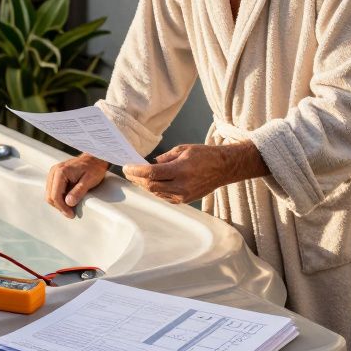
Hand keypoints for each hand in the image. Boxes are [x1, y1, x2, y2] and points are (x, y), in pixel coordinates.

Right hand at [45, 154, 109, 218]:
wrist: (95, 159)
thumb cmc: (94, 168)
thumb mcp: (89, 180)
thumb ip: (78, 191)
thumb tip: (69, 202)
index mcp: (61, 172)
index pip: (55, 195)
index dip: (62, 207)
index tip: (70, 214)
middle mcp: (54, 171)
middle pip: (49, 196)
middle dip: (59, 206)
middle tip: (70, 213)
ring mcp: (53, 173)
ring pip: (50, 194)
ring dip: (59, 203)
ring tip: (70, 207)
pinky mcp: (55, 176)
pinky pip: (53, 191)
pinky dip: (59, 198)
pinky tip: (69, 199)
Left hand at [122, 142, 267, 204]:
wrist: (224, 168)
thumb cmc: (205, 155)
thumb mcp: (183, 150)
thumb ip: (165, 158)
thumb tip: (149, 164)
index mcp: (181, 170)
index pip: (152, 173)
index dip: (136, 171)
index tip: (126, 166)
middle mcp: (182, 186)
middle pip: (151, 186)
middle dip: (137, 179)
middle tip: (128, 171)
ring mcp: (183, 196)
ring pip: (156, 193)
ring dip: (144, 185)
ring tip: (135, 177)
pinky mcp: (185, 200)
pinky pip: (164, 197)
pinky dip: (154, 190)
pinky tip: (149, 183)